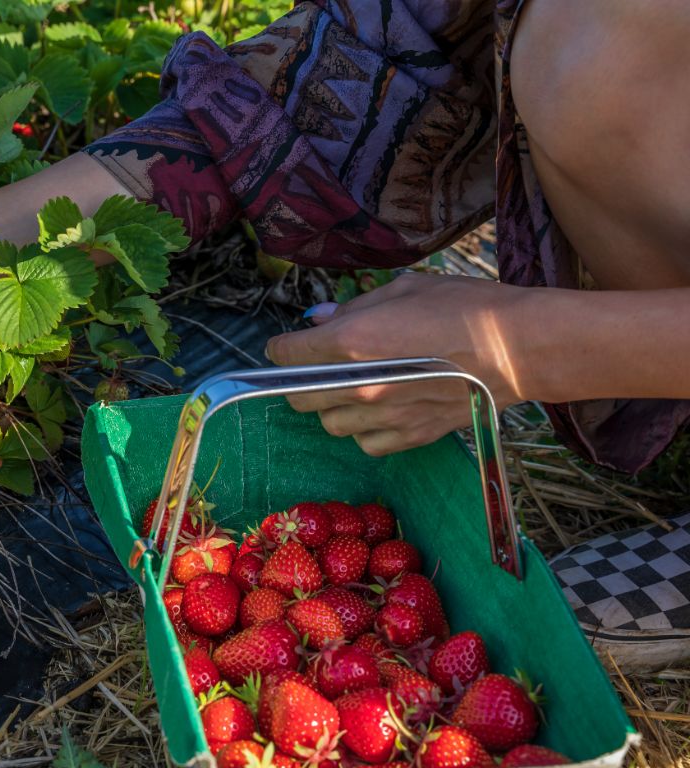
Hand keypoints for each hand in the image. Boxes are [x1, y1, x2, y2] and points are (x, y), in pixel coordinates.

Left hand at [265, 273, 536, 455]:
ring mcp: (383, 415)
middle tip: (317, 367)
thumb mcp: (404, 290)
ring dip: (333, 407)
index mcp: (351, 343)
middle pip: (299, 397)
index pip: (287, 355)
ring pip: (330, 424)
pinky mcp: (409, 436)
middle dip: (300, 381)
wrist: (519, 348)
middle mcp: (359, 385)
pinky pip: (366, 443)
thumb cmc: (465, 308)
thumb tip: (321, 319)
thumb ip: (355, 309)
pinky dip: (364, 430)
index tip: (287, 346)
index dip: (282, 349)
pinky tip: (381, 410)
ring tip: (354, 388)